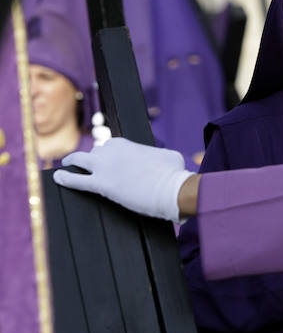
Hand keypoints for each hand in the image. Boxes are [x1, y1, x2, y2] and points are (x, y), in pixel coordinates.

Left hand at [53, 137, 194, 221]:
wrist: (171, 188)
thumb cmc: (174, 173)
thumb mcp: (168, 156)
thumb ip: (157, 155)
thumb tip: (160, 160)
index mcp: (127, 144)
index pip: (110, 146)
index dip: (108, 154)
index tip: (109, 159)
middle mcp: (112, 151)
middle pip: (94, 153)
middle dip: (91, 159)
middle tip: (90, 166)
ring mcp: (105, 167)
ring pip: (80, 161)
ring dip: (72, 162)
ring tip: (67, 165)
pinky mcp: (101, 185)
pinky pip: (77, 180)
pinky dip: (65, 179)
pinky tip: (58, 177)